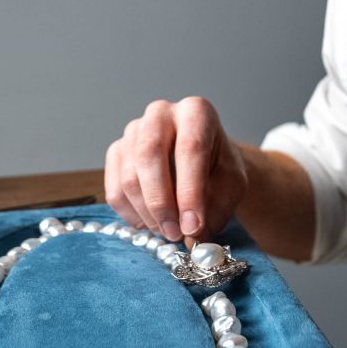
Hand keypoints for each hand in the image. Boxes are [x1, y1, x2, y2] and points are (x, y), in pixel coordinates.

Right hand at [104, 97, 247, 242]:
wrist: (206, 160)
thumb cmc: (219, 169)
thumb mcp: (232, 185)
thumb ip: (216, 208)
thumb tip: (191, 235)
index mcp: (196, 112)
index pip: (190, 148)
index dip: (190, 192)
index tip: (193, 226)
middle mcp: (160, 114)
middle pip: (149, 156)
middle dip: (161, 203)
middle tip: (175, 233)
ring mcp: (133, 131)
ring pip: (129, 177)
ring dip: (148, 214)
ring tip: (170, 231)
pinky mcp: (116, 151)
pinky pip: (114, 190)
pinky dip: (132, 215)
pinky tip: (152, 223)